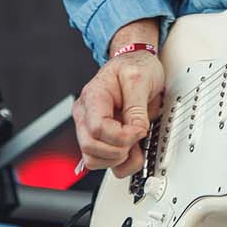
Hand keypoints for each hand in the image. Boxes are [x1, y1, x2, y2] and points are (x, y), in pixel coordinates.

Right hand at [73, 24, 164, 177]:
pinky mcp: (98, 139)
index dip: (122, 136)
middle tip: (137, 138)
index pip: (98, 128)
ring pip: (93, 159)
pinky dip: (118, 163)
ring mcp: (89, 128)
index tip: (140, 130)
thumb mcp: (141, 79)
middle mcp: (85, 114)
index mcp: (93, 96)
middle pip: (90, 147)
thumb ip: (137, 108)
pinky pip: (101, 162)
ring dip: (118, 159)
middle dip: (119, 150)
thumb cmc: (135, 67)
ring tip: (135, 144)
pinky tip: (131, 150)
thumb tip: (136, 131)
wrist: (136, 62)